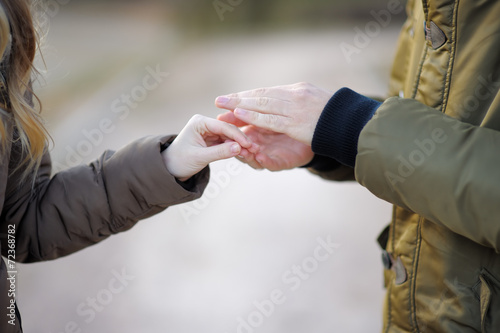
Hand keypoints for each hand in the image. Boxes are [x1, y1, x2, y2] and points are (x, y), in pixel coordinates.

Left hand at [162, 115, 257, 181]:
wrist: (169, 170)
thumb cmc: (179, 161)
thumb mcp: (199, 157)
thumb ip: (219, 152)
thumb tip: (239, 148)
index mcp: (199, 122)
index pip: (222, 126)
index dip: (237, 135)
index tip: (249, 144)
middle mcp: (205, 124)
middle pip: (229, 130)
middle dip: (241, 140)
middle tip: (255, 149)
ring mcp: (210, 132)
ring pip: (230, 137)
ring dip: (240, 145)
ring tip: (252, 153)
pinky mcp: (213, 140)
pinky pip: (228, 143)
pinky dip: (235, 149)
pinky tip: (245, 154)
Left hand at [215, 82, 331, 145]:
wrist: (352, 125)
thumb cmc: (335, 117)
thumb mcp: (316, 103)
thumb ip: (298, 102)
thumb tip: (285, 103)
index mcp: (299, 90)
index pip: (267, 92)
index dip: (248, 96)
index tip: (232, 97)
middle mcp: (295, 95)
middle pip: (261, 96)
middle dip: (238, 98)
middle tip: (219, 100)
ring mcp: (295, 108)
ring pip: (262, 105)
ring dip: (240, 106)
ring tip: (223, 105)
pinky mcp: (296, 123)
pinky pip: (270, 119)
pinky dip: (253, 117)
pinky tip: (239, 115)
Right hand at [218, 112, 313, 170]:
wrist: (315, 132)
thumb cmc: (291, 120)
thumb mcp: (274, 110)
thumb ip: (258, 106)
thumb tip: (241, 94)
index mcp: (254, 129)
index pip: (238, 127)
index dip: (228, 123)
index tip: (219, 118)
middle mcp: (258, 143)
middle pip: (241, 144)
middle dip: (233, 140)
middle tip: (223, 136)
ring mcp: (269, 154)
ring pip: (252, 157)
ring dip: (246, 153)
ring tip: (240, 148)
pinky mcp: (282, 162)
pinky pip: (272, 164)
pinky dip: (265, 161)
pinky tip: (260, 157)